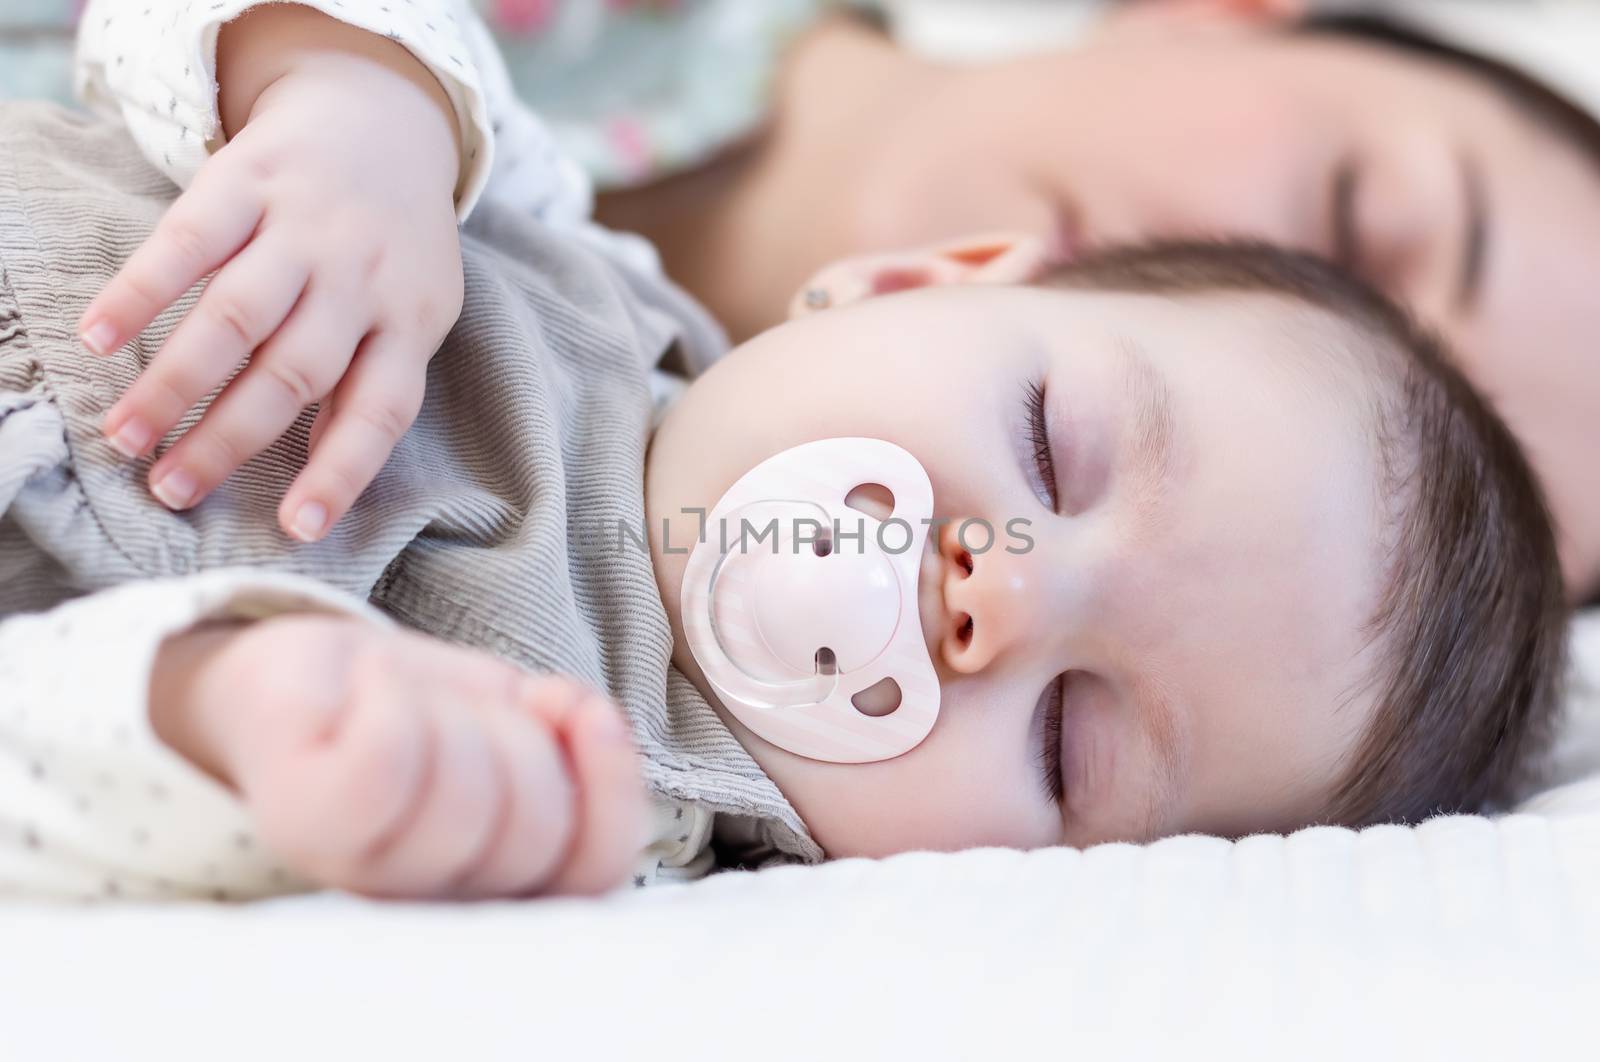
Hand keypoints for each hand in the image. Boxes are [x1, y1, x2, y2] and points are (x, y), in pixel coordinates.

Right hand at [80, 6, 465, 541]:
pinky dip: (138, 292)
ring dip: (175, 383)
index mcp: (413, 319)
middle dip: (227, 440)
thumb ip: (371, 382)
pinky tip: (98, 339)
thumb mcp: (413, 311)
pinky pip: (185, 241)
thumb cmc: (390, 247)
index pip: (381, 410)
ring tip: (125, 438)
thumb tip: (320, 477)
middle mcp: (362, 275)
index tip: (296, 529)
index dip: (340, 472)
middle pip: (293, 372)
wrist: (379, 117)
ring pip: (235, 316)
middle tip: (170, 490)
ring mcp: (304, 225)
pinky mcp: (248, 177)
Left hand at [150, 615, 648, 898]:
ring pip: (466, 792)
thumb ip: (570, 733)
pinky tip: (373, 682)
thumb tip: (590, 718)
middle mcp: (431, 899)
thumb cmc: (411, 705)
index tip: (588, 714)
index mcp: (497, 881)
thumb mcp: (513, 714)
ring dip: (452, 710)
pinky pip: (391, 755)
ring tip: (414, 699)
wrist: (294, 681)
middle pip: (534, 825)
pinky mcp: (307, 821)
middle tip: (469, 708)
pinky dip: (393, 693)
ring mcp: (363, 871)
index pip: (595, 871)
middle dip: (519, 734)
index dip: (613, 788)